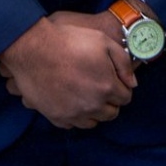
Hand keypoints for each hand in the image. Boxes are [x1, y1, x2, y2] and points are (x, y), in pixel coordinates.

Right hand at [0, 13, 134, 127]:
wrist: (34, 49)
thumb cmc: (69, 41)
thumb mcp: (103, 42)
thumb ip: (124, 63)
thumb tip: (132, 84)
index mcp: (107, 87)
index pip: (125, 98)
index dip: (120, 87)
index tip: (112, 80)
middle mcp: (93, 106)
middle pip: (111, 113)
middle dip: (110, 101)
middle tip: (99, 87)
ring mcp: (74, 114)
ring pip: (94, 122)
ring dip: (94, 110)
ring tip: (85, 94)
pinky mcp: (57, 117)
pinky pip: (73, 124)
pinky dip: (76, 115)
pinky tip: (71, 100)